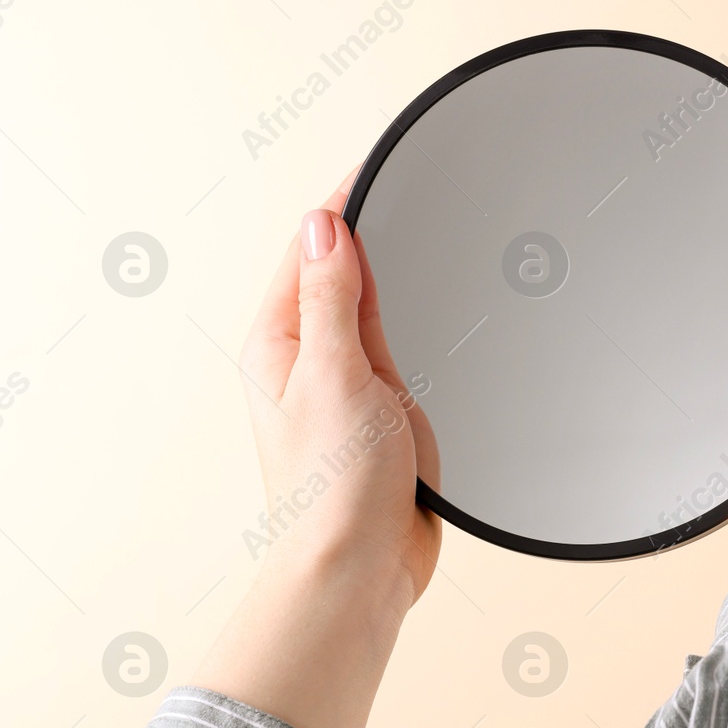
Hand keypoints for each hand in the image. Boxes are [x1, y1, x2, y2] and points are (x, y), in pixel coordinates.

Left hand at [190, 171, 440, 727]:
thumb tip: (324, 221)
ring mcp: (348, 386)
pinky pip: (405, 351)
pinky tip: (449, 313)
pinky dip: (424, 325)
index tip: (386, 158)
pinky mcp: (386, 414)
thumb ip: (333, 298)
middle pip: (346, 271)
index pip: (313, 245)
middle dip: (381, 232)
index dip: (348, 199)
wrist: (362, 569)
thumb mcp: (335, 375)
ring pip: (378, 310)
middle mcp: (309, 358)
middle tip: (425, 183)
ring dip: (405, 279)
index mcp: (279, 341)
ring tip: (439, 231)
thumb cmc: (337, 489)